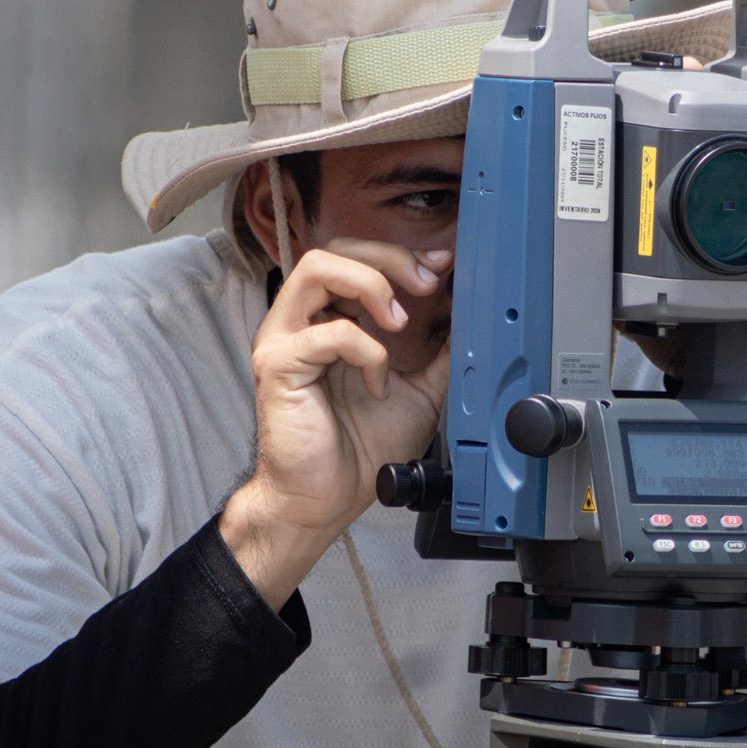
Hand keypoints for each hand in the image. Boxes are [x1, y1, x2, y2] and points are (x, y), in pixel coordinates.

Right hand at [224, 238, 452, 602]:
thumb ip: (437, 353)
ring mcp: (284, 339)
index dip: (402, 254)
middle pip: (335, 247)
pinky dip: (366, 352)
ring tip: (399, 321)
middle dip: (389, 257)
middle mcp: (301, 321)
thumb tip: (469, 319)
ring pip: (317, 267)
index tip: (443, 267)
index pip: (356, 257)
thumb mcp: (419, 390)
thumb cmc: (358, 449)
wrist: (325, 500)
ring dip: (370, 284)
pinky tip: (378, 384)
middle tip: (426, 284)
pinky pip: (326, 333)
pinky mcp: (277, 365)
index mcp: (329, 319)